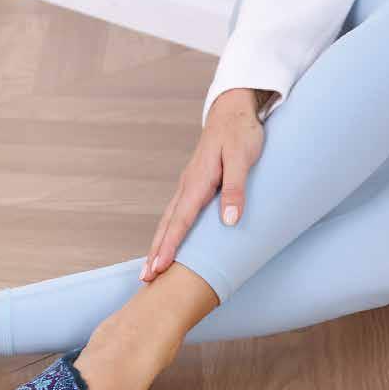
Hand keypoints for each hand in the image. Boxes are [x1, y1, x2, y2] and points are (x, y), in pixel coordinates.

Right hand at [141, 87, 266, 282]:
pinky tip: (166, 244)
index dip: (170, 246)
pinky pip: (176, 214)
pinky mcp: (193, 186)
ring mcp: (187, 186)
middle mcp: (187, 186)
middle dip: (155, 253)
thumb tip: (228, 221)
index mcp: (197, 182)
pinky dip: (167, 233)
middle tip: (145, 279)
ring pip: (168, 221)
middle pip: (167, 225)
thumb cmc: (241, 133)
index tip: (160, 268)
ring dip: (158, 245)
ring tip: (150, 269)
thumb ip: (235, 188)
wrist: (233, 111)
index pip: (181, 221)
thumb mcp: (243, 158)